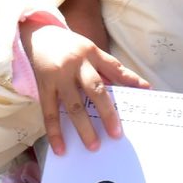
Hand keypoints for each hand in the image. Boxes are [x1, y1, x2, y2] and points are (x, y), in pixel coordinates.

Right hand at [19, 20, 148, 155]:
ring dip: (84, 127)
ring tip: (93, 146)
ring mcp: (58, 77)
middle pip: (94, 89)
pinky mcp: (43, 88)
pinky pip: (49, 113)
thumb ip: (110, 69)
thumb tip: (138, 87)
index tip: (145, 92)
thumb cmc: (71, 48)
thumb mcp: (91, 51)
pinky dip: (54, 132)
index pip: (114, 68)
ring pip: (73, 105)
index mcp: (91, 53)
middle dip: (107, 112)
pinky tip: (60, 148)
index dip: (130, 79)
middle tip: (116, 134)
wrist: (38, 34)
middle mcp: (75, 64)